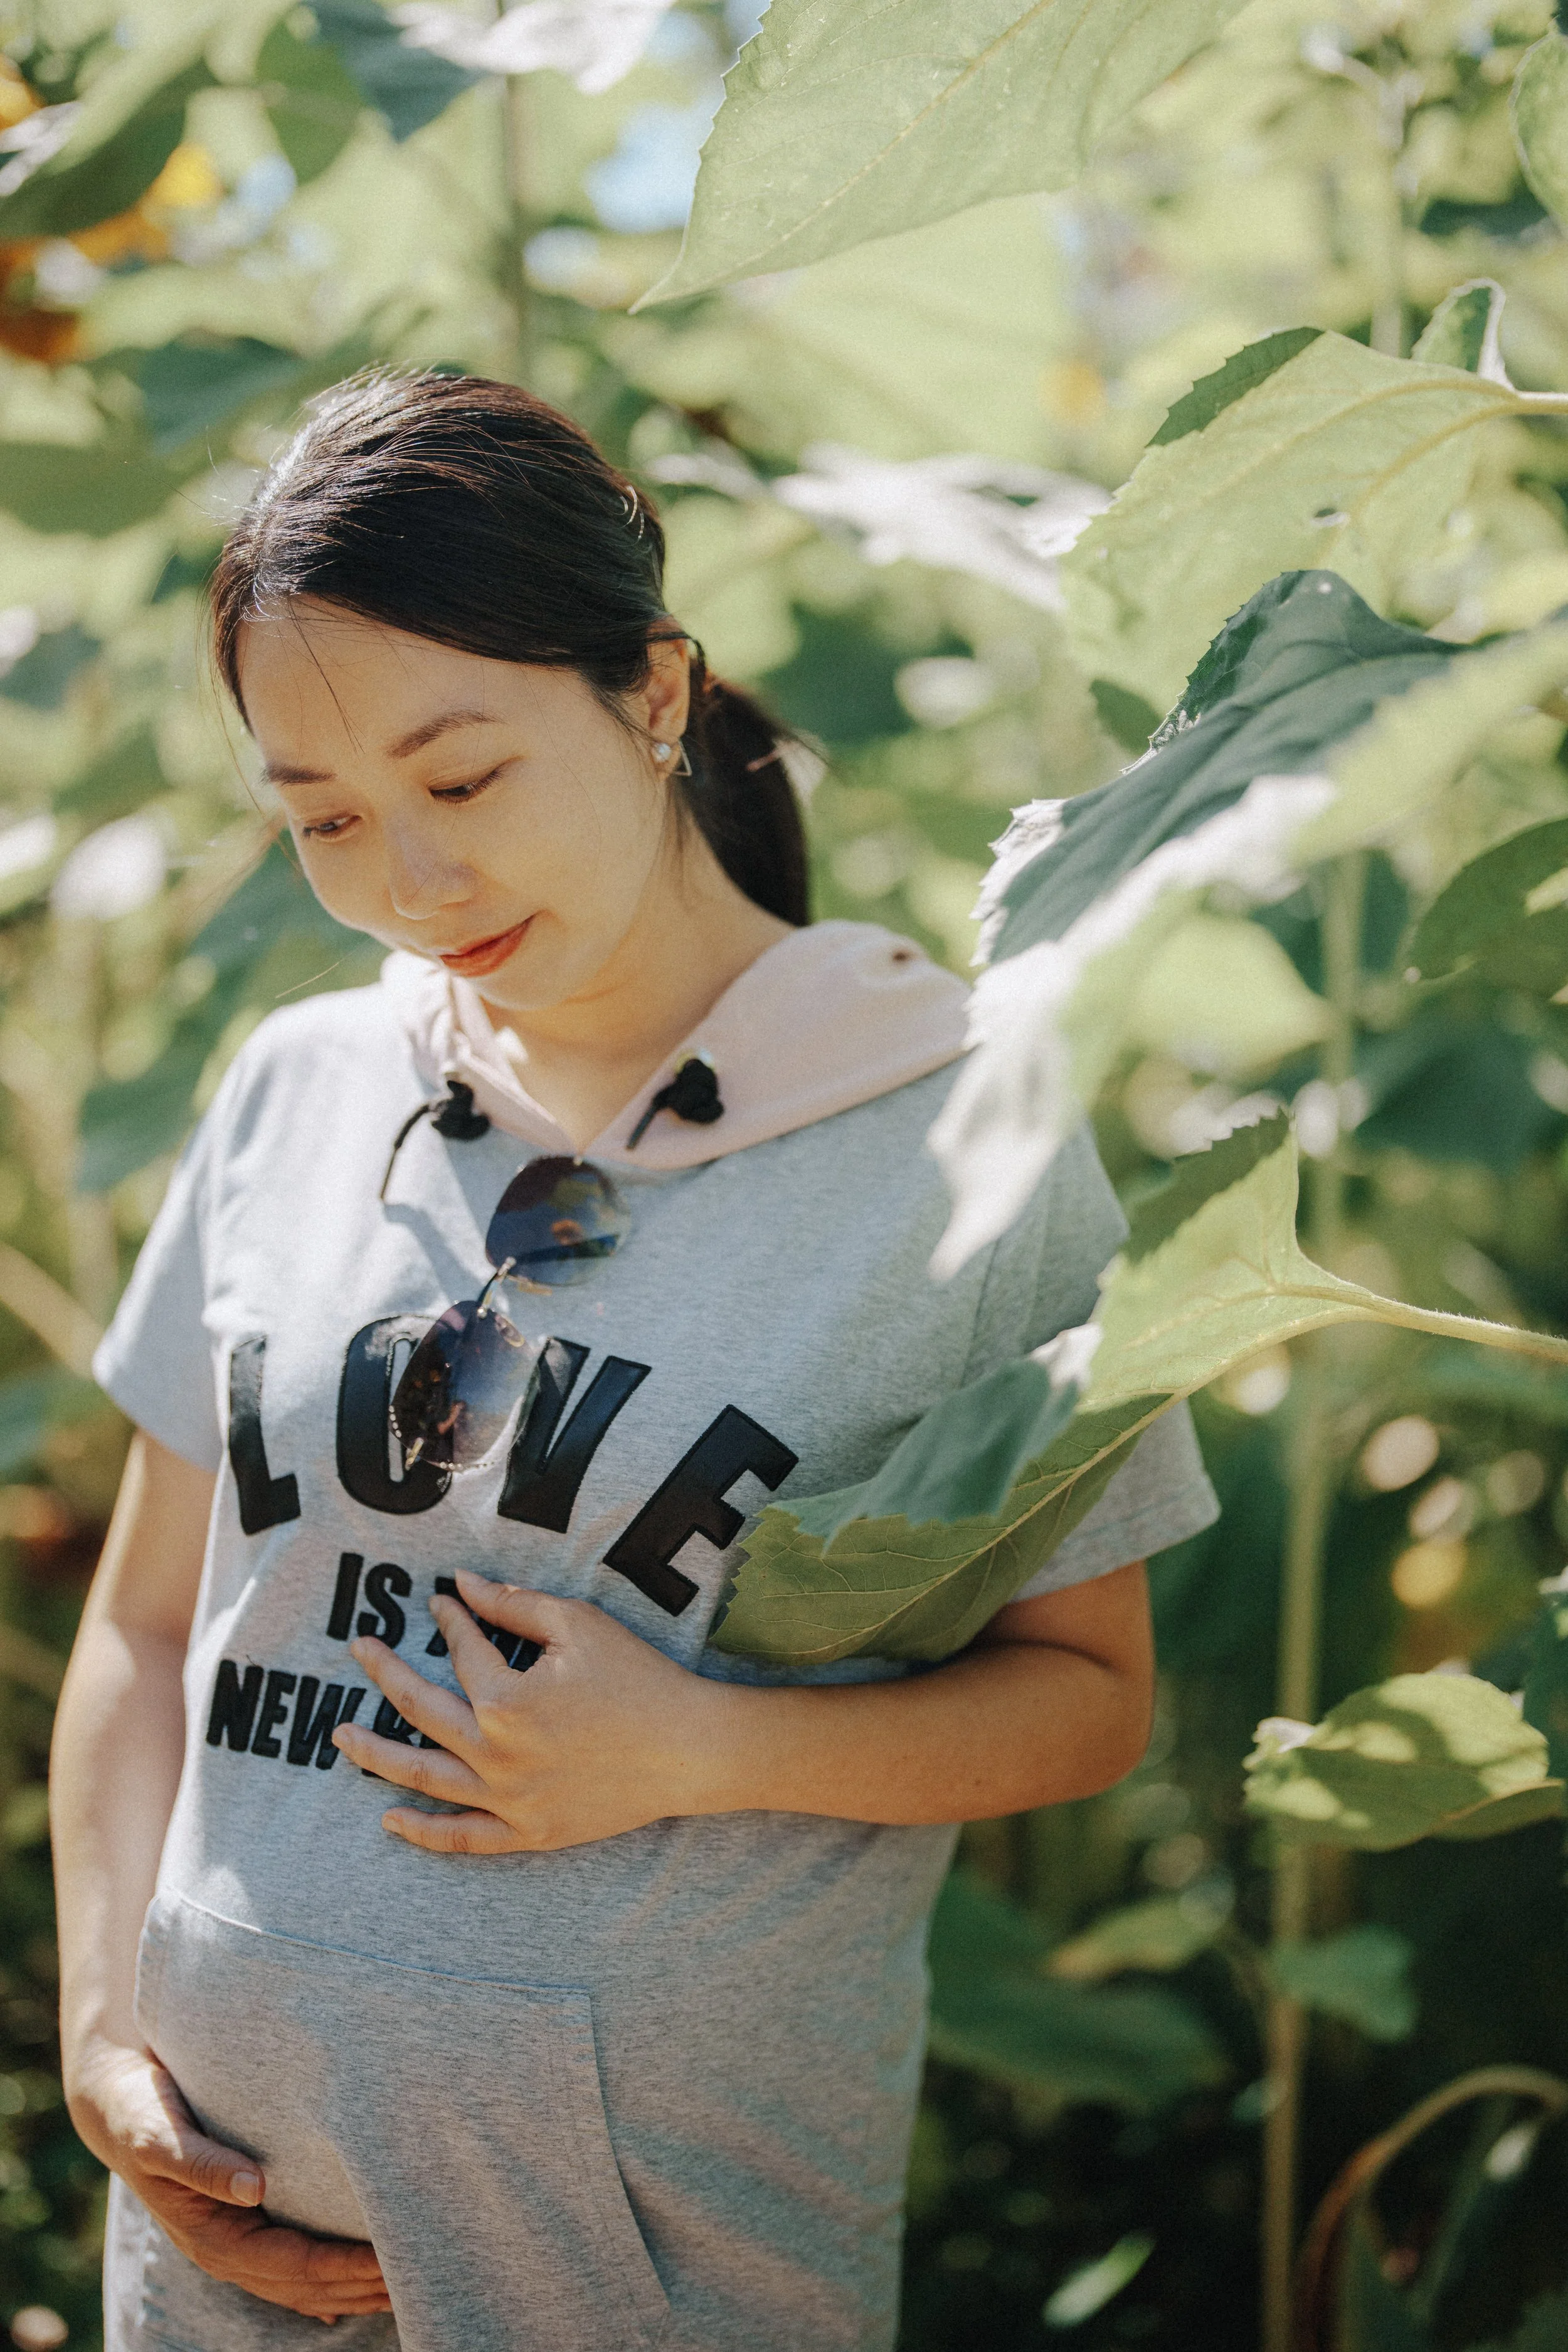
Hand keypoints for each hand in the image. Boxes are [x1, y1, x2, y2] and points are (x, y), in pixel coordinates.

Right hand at [68, 2040, 390, 2322]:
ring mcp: (232, 2240)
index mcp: (211, 2236)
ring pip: (300, 2281)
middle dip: (360, 2286)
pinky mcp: (239, 2221)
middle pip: (304, 2284)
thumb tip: (254, 2187)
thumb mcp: (160, 2136)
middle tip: (420, 2278)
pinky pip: (288, 2264)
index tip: (392, 2261)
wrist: (116, 2102)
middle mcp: (225, 2248)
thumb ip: (203, 2163)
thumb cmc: (141, 2113)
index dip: (343, 2268)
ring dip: (350, 2288)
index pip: (293, 2264)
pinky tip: (351, 2293)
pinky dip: (322, 2282)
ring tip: (402, 2286)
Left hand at [332, 1570, 727, 1852]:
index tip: (439, 1604)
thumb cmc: (639, 1680)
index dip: (449, 1621)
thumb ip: (513, 1604)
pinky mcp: (529, 1834)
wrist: (689, 1749)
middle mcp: (495, 1755)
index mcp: (505, 1700)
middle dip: (385, 1673)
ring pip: (424, 1778)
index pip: (461, 1651)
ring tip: (342, 1738)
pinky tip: (390, 1818)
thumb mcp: (579, 1625)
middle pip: (421, 1710)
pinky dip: (423, 1833)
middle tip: (361, 1650)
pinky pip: (462, 1840)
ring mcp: (509, 1802)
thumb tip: (460, 1585)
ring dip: (376, 1756)